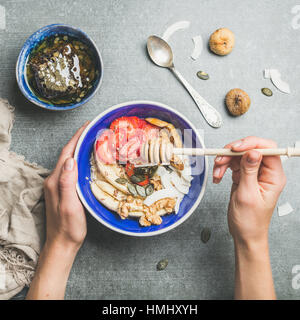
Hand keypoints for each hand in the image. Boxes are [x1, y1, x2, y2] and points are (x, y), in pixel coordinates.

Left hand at [27, 122, 89, 299]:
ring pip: (69, 161)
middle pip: (67, 154)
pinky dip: (79, 160)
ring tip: (93, 141)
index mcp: (55, 181)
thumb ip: (67, 183)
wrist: (62, 244)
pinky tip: (88, 160)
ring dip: (79, 148)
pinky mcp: (62, 190)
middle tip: (94, 131)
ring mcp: (57, 185)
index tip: (87, 126)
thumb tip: (70, 160)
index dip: (76, 138)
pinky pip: (71, 169)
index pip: (66, 154)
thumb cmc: (68, 228)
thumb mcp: (70, 206)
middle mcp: (54, 180)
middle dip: (79, 140)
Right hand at [213, 136, 285, 244]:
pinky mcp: (244, 176)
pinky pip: (232, 165)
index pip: (267, 149)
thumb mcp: (248, 195)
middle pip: (250, 149)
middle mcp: (265, 173)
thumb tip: (253, 152)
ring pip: (239, 156)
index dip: (251, 144)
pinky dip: (222, 168)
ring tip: (217, 172)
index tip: (236, 148)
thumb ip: (249, 171)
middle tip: (221, 158)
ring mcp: (254, 174)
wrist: (244, 234)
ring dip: (225, 161)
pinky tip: (218, 176)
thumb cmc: (251, 221)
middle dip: (233, 152)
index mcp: (274, 176)